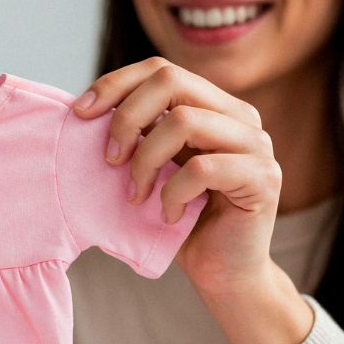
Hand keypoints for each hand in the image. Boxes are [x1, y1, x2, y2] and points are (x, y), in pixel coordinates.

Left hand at [75, 58, 310, 343]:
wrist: (223, 274)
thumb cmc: (182, 222)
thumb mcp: (153, 169)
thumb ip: (138, 135)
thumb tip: (84, 110)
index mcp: (214, 106)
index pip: (160, 69)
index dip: (115, 84)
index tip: (80, 114)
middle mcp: (240, 116)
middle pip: (171, 81)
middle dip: (127, 117)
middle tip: (109, 160)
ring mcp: (256, 144)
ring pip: (184, 121)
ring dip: (146, 161)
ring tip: (137, 195)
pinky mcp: (263, 177)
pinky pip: (203, 168)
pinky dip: (173, 193)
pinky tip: (167, 215)